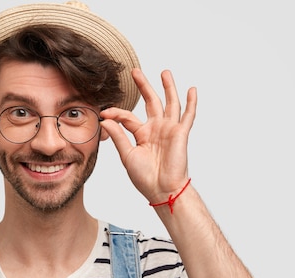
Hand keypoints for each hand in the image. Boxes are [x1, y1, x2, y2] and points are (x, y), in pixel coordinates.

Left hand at [100, 68, 196, 203]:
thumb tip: (105, 120)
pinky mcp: (180, 133)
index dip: (115, 113)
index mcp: (142, 134)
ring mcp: (169, 129)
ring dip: (168, 87)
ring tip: (164, 72)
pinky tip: (191, 90)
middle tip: (135, 71)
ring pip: (169, 103)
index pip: (128, 117)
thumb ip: (119, 136)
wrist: (162, 189)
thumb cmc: (145, 177)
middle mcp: (156, 129)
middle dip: (144, 86)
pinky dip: (191, 103)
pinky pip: (188, 116)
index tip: (103, 112)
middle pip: (150, 102)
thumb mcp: (127, 155)